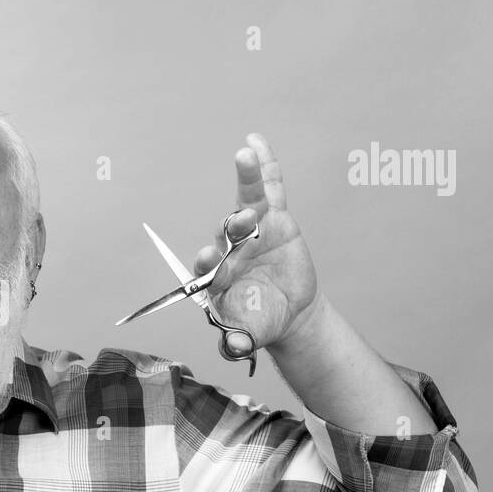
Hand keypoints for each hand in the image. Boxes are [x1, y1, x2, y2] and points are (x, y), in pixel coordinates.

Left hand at [192, 134, 321, 354]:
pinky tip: (256, 142)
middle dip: (232, 223)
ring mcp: (251, 229)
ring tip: (245, 155)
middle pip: (227, 230)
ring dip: (246, 179)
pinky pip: (269, 188)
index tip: (207, 258)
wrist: (285, 310)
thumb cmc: (260, 321)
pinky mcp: (274, 217)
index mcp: (218, 275)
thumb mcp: (251, 335)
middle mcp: (230, 248)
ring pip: (247, 201)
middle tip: (238, 219)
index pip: (208, 265)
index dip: (207, 260)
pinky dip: (265, 166)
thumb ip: (238, 341)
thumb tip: (233, 349)